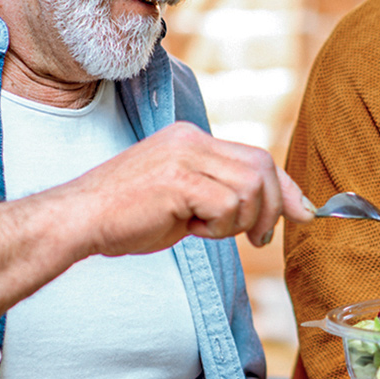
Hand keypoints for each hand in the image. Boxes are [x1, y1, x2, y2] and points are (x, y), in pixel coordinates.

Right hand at [52, 121, 312, 254]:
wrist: (77, 220)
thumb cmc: (125, 218)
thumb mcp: (184, 201)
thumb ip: (223, 197)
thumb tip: (274, 214)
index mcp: (191, 139)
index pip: (256, 157)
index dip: (284, 188)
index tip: (302, 213)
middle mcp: (191, 139)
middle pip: (262, 167)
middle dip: (271, 208)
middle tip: (257, 239)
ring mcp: (184, 155)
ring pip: (249, 188)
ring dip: (239, 221)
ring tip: (205, 230)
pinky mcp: (178, 179)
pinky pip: (227, 205)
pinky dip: (218, 226)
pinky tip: (189, 229)